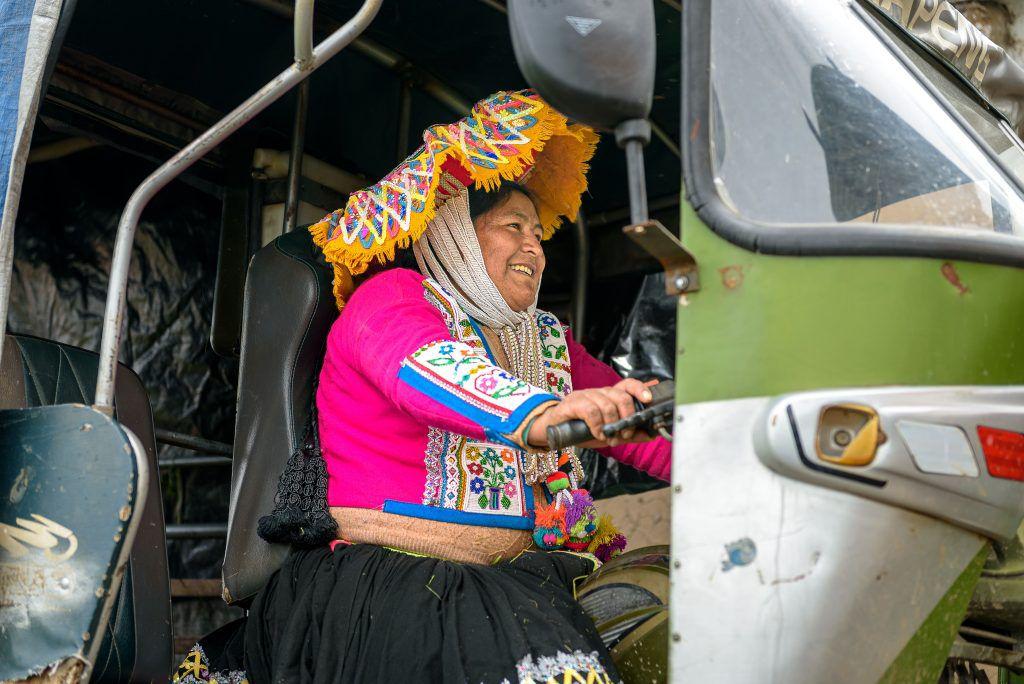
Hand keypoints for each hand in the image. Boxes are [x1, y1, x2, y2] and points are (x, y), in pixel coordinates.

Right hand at [527, 378, 658, 447]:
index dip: (640, 389)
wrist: (553, 431)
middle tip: (625, 434)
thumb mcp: (610, 434)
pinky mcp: (572, 403)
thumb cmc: (582, 430)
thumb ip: (630, 433)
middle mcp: (599, 392)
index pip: (628, 384)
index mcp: (609, 396)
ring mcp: (585, 395)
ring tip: (609, 437)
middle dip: (627, 416)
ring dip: (612, 425)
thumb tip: (652, 433)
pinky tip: (597, 434)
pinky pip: (591, 411)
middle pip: (621, 395)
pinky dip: (598, 425)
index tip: (649, 399)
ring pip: (607, 404)